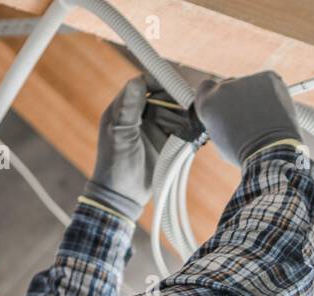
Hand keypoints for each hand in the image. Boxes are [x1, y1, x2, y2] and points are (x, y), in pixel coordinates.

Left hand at [87, 76, 187, 219]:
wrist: (122, 196)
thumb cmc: (115, 164)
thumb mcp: (120, 134)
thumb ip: (129, 107)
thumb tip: (137, 80)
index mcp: (124, 108)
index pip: (143, 85)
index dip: (159, 81)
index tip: (174, 83)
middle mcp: (140, 115)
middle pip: (163, 97)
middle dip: (177, 98)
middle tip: (191, 101)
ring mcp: (153, 129)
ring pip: (174, 112)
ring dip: (185, 113)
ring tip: (196, 116)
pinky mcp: (165, 143)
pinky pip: (180, 129)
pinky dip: (189, 128)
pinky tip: (197, 128)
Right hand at [194, 71, 300, 165]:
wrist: (270, 151)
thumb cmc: (245, 153)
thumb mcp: (221, 140)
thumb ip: (219, 121)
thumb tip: (226, 115)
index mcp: (208, 103)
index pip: (206, 88)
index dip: (216, 96)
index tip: (225, 105)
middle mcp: (223, 88)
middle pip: (229, 86)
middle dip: (238, 97)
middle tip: (250, 117)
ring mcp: (245, 80)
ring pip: (250, 86)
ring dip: (256, 97)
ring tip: (265, 119)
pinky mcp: (267, 78)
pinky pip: (269, 83)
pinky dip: (273, 94)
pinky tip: (276, 111)